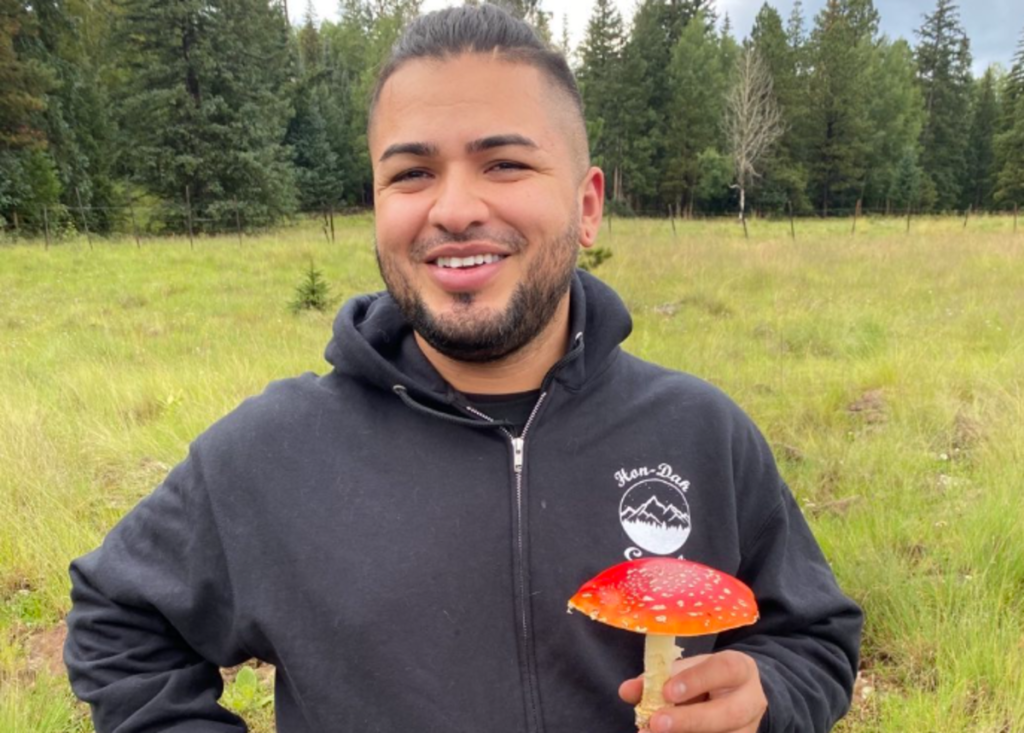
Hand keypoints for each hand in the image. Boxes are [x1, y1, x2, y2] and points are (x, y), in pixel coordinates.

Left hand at [618, 651, 766, 732]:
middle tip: (655, 722)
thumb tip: (627, 691)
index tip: (666, 691)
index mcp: (740, 669)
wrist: (735, 696)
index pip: (724, 669)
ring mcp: (748, 730)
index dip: (695, 680)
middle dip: (689, 720)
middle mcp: (751, 701)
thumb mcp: (688, 669)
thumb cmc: (707, 678)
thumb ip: (660, 676)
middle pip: (728, 714)